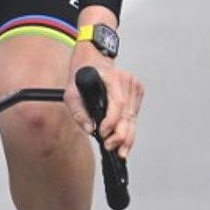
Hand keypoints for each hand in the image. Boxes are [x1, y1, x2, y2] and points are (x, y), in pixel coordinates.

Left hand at [64, 42, 143, 158]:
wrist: (93, 58)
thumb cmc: (83, 74)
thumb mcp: (71, 91)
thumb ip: (78, 111)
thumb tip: (89, 129)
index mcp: (112, 77)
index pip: (118, 102)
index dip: (112, 121)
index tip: (103, 134)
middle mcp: (126, 80)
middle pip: (128, 113)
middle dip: (121, 135)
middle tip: (112, 148)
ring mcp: (134, 85)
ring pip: (133, 117)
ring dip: (127, 135)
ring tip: (120, 151)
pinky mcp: (138, 91)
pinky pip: (134, 114)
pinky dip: (130, 127)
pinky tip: (124, 139)